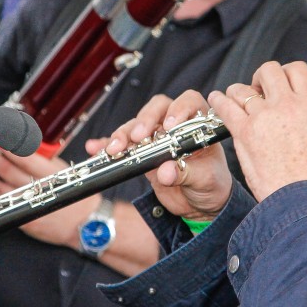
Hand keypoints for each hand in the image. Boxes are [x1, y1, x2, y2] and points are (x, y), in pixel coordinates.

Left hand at [0, 145, 95, 248]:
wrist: (84, 223)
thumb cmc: (74, 193)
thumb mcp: (62, 170)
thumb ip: (41, 159)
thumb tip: (19, 144)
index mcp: (49, 172)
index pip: (24, 155)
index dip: (5, 144)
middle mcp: (38, 188)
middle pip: (7, 170)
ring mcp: (29, 205)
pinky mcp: (23, 219)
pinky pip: (0, 208)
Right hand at [86, 92, 233, 220]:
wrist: (198, 204)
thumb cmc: (211, 184)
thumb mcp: (205, 180)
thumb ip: (187, 173)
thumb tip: (166, 171)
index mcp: (199, 124)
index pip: (189, 102)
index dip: (179, 109)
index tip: (170, 126)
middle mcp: (175, 125)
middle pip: (157, 108)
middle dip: (145, 120)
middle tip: (139, 136)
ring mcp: (156, 136)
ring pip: (136, 124)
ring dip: (124, 134)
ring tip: (115, 149)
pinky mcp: (140, 151)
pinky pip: (122, 143)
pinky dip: (107, 145)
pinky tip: (96, 148)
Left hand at [209, 61, 306, 201]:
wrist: (300, 197)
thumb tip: (300, 109)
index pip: (297, 69)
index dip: (286, 72)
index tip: (279, 82)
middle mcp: (286, 105)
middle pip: (268, 70)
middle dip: (260, 77)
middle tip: (257, 90)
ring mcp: (263, 117)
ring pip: (242, 88)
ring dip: (238, 92)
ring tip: (236, 101)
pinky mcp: (244, 132)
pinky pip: (225, 106)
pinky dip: (219, 101)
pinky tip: (216, 101)